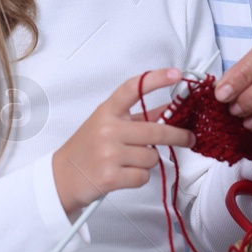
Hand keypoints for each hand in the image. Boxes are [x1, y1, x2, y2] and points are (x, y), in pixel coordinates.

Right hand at [52, 68, 195, 216]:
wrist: (62, 177)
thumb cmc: (88, 148)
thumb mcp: (108, 125)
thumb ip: (139, 117)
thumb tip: (170, 110)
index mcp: (107, 112)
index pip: (132, 89)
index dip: (156, 79)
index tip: (176, 74)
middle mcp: (107, 129)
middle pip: (156, 130)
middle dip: (178, 136)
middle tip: (189, 138)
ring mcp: (108, 153)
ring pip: (152, 156)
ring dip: (147, 161)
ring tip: (129, 161)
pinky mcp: (110, 176)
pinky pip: (144, 176)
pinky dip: (139, 177)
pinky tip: (124, 174)